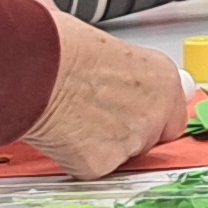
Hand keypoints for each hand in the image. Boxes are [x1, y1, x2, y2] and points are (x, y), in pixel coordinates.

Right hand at [26, 9, 190, 174]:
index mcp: (161, 77)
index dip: (149, 112)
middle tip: (94, 113)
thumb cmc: (60, 46)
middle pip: (150, 137)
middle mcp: (154, 112)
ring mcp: (130, 142)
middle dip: (125, 130)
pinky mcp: (101, 164)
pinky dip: (76, 157)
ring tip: (73, 118)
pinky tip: (62, 134)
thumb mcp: (101, 40)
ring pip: (121, 155)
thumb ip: (113, 59)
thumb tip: (92, 50)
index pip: (172, 110)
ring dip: (101, 144)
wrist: (35, 69)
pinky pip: (92, 167)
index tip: (133, 108)